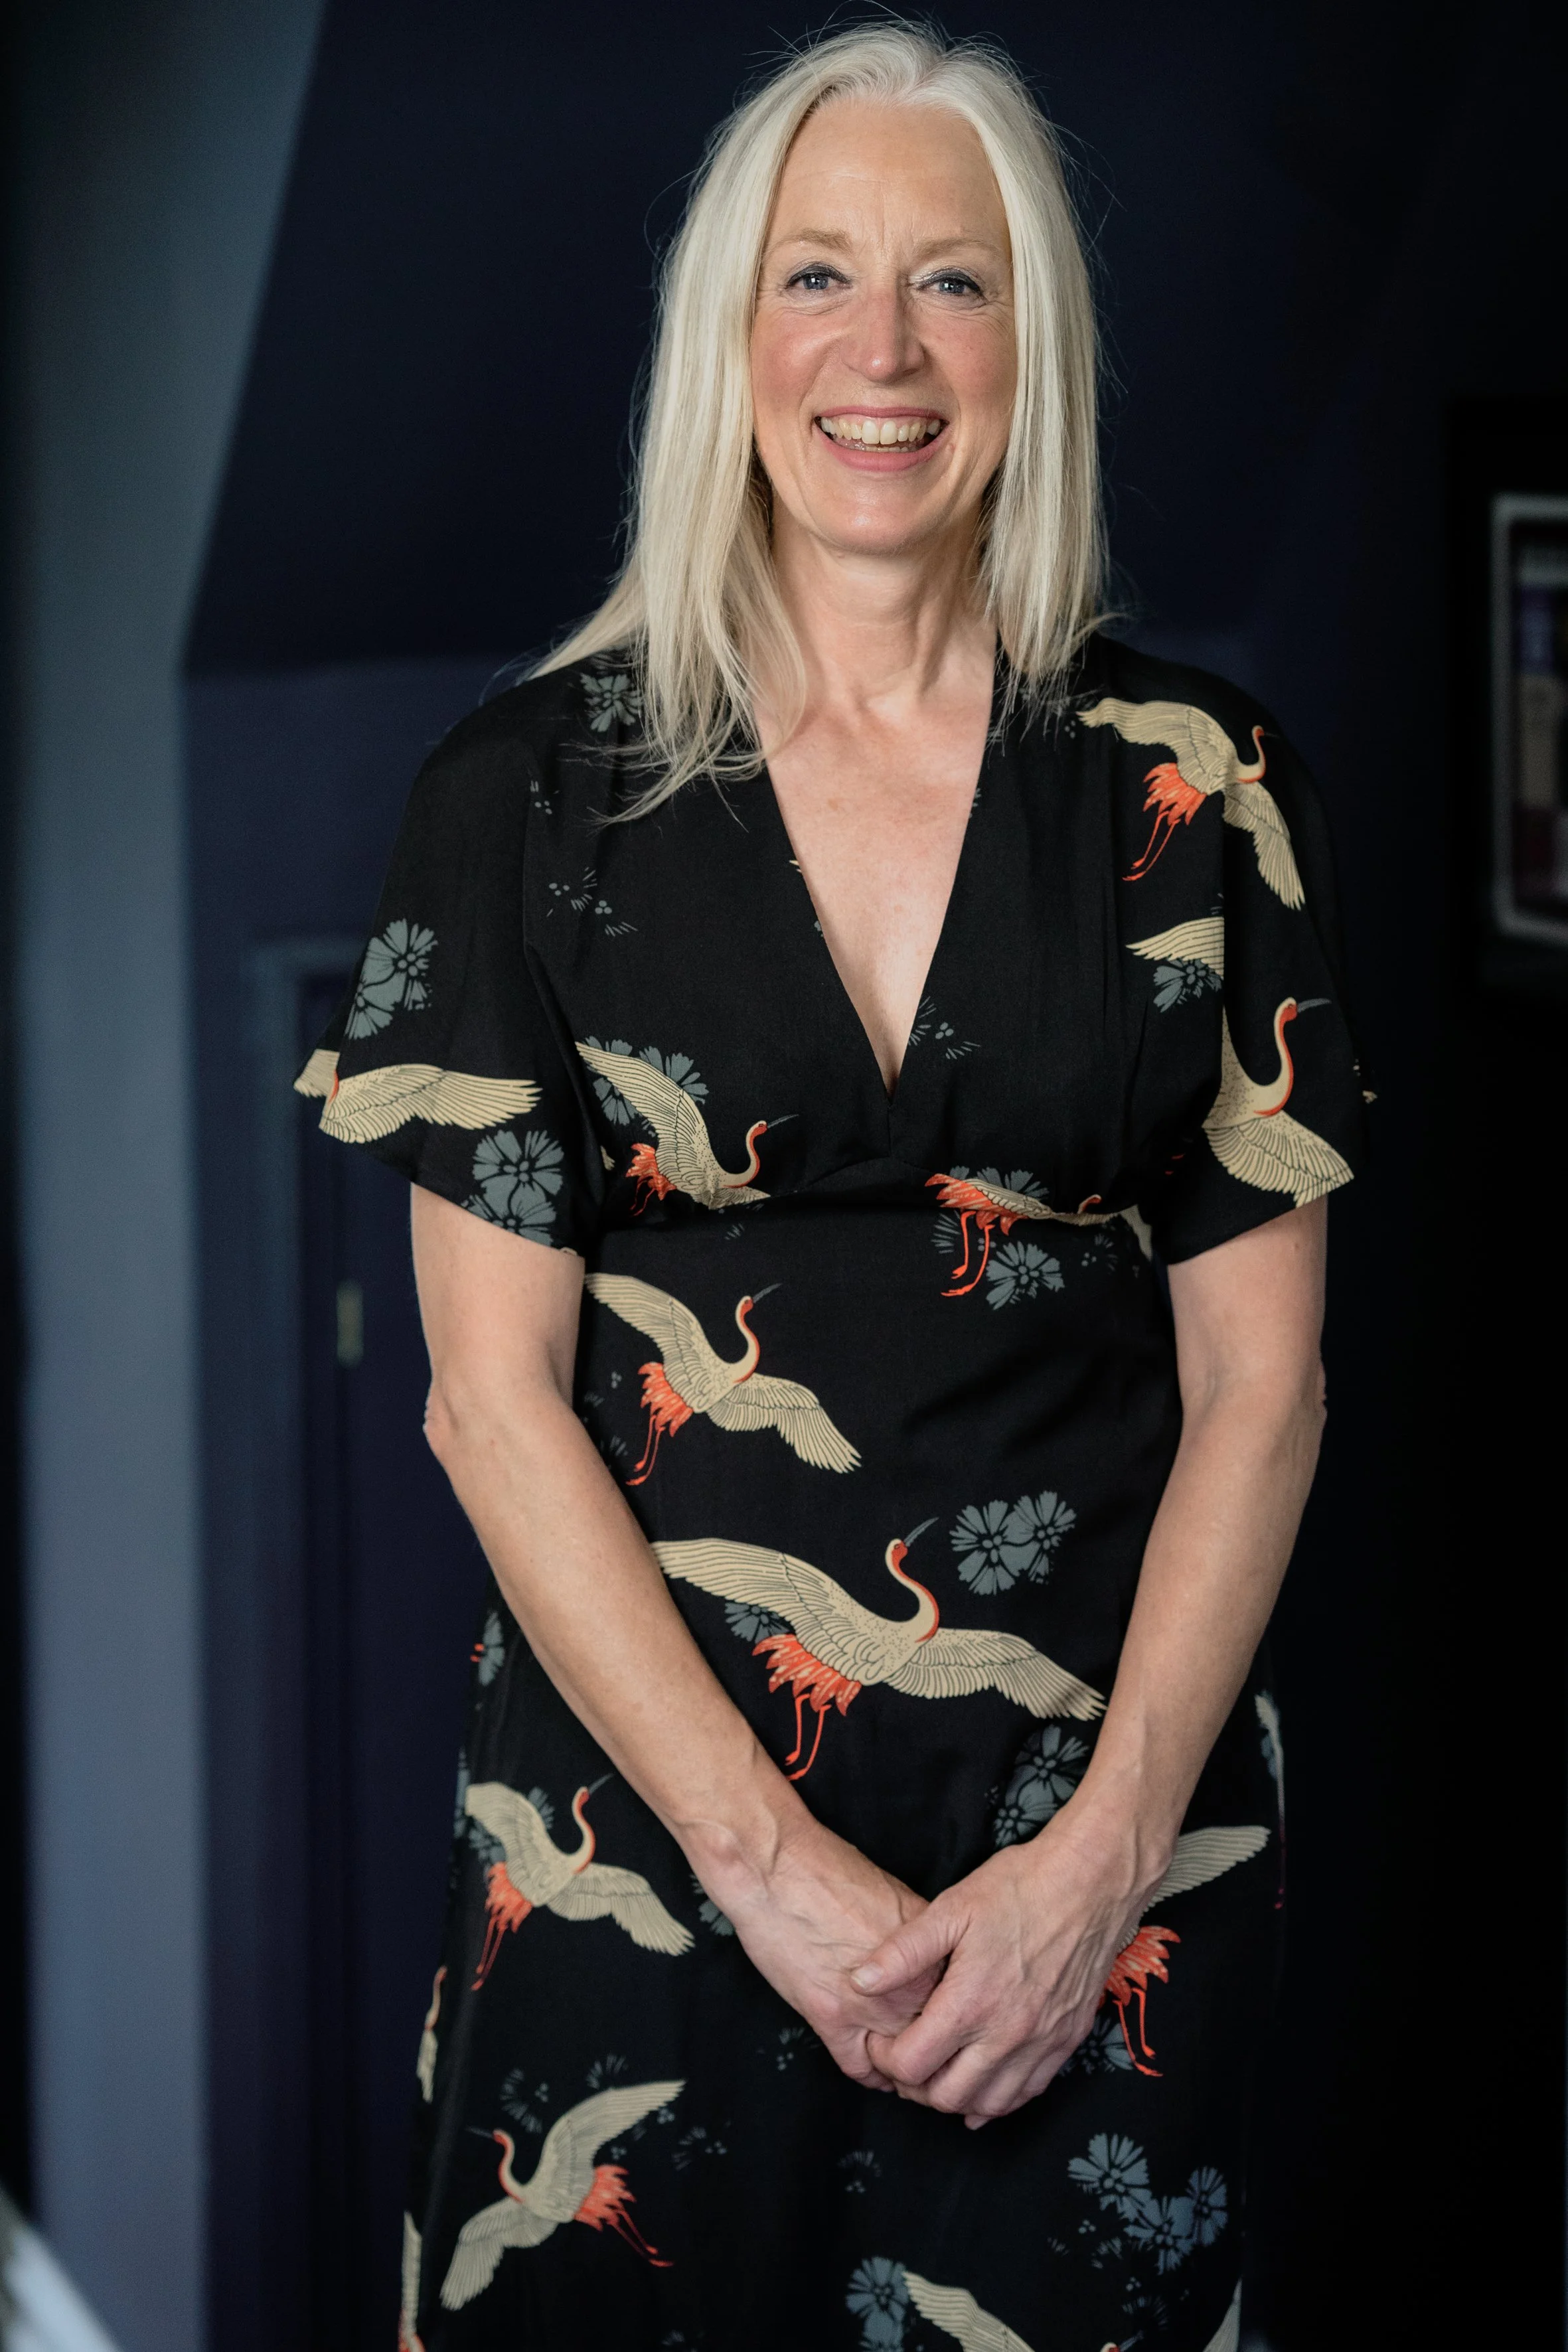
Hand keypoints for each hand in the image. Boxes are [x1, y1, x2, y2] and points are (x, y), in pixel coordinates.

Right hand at [711, 1819, 943, 2091]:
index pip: (959, 2003)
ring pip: (902, 2059)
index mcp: (929, 1950)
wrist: (778, 1867)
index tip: (952, 2025)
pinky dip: (870, 2074)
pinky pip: (861, 2068)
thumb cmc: (831, 1869)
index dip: (956, 2018)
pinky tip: (874, 2070)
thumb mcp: (895, 1896)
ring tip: (907, 2068)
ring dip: (904, 2066)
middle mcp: (909, 1983)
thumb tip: (931, 1961)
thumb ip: (919, 1938)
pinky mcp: (831, 2018)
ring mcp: (871, 2005)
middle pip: (937, 2037)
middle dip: (936, 2048)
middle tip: (935, 2055)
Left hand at [856, 1800, 1162, 2126]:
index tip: (880, 2041)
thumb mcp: (952, 1909)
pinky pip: (1028, 2093)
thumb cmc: (1018, 1889)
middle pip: (947, 2096)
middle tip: (905, 2060)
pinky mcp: (1066, 2041)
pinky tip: (984, 2087)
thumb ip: (903, 1952)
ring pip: (989, 2104)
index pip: (912, 2065)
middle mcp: (1006, 2035)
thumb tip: (859, 1981)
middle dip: (916, 2087)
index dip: (885, 2060)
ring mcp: (1040, 2043)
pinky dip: (1000, 2099)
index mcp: (970, 2004)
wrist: (1090, 1883)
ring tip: (940, 2072)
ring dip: (957, 2098)